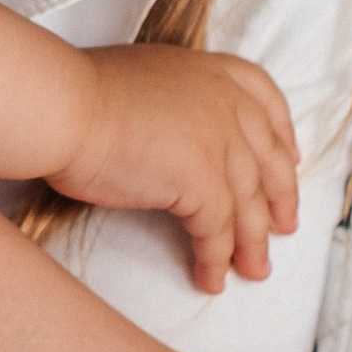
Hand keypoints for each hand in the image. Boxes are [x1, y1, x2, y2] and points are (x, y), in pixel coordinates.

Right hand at [49, 42, 299, 290]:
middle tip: (284, 225)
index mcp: (209, 72)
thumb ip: (172, 101)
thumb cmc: (78, 94)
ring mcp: (219, 143)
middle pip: (269, 159)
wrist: (61, 107)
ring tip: (253, 271)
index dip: (282, 133)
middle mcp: (224, 104)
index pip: (264, 98)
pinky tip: (210, 279)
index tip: (290, 156)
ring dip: (252, 244)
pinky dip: (215, 260)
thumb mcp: (142, 79)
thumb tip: (168, 131)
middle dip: (280, 197)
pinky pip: (217, 233)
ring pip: (248, 204)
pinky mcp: (202, 183)